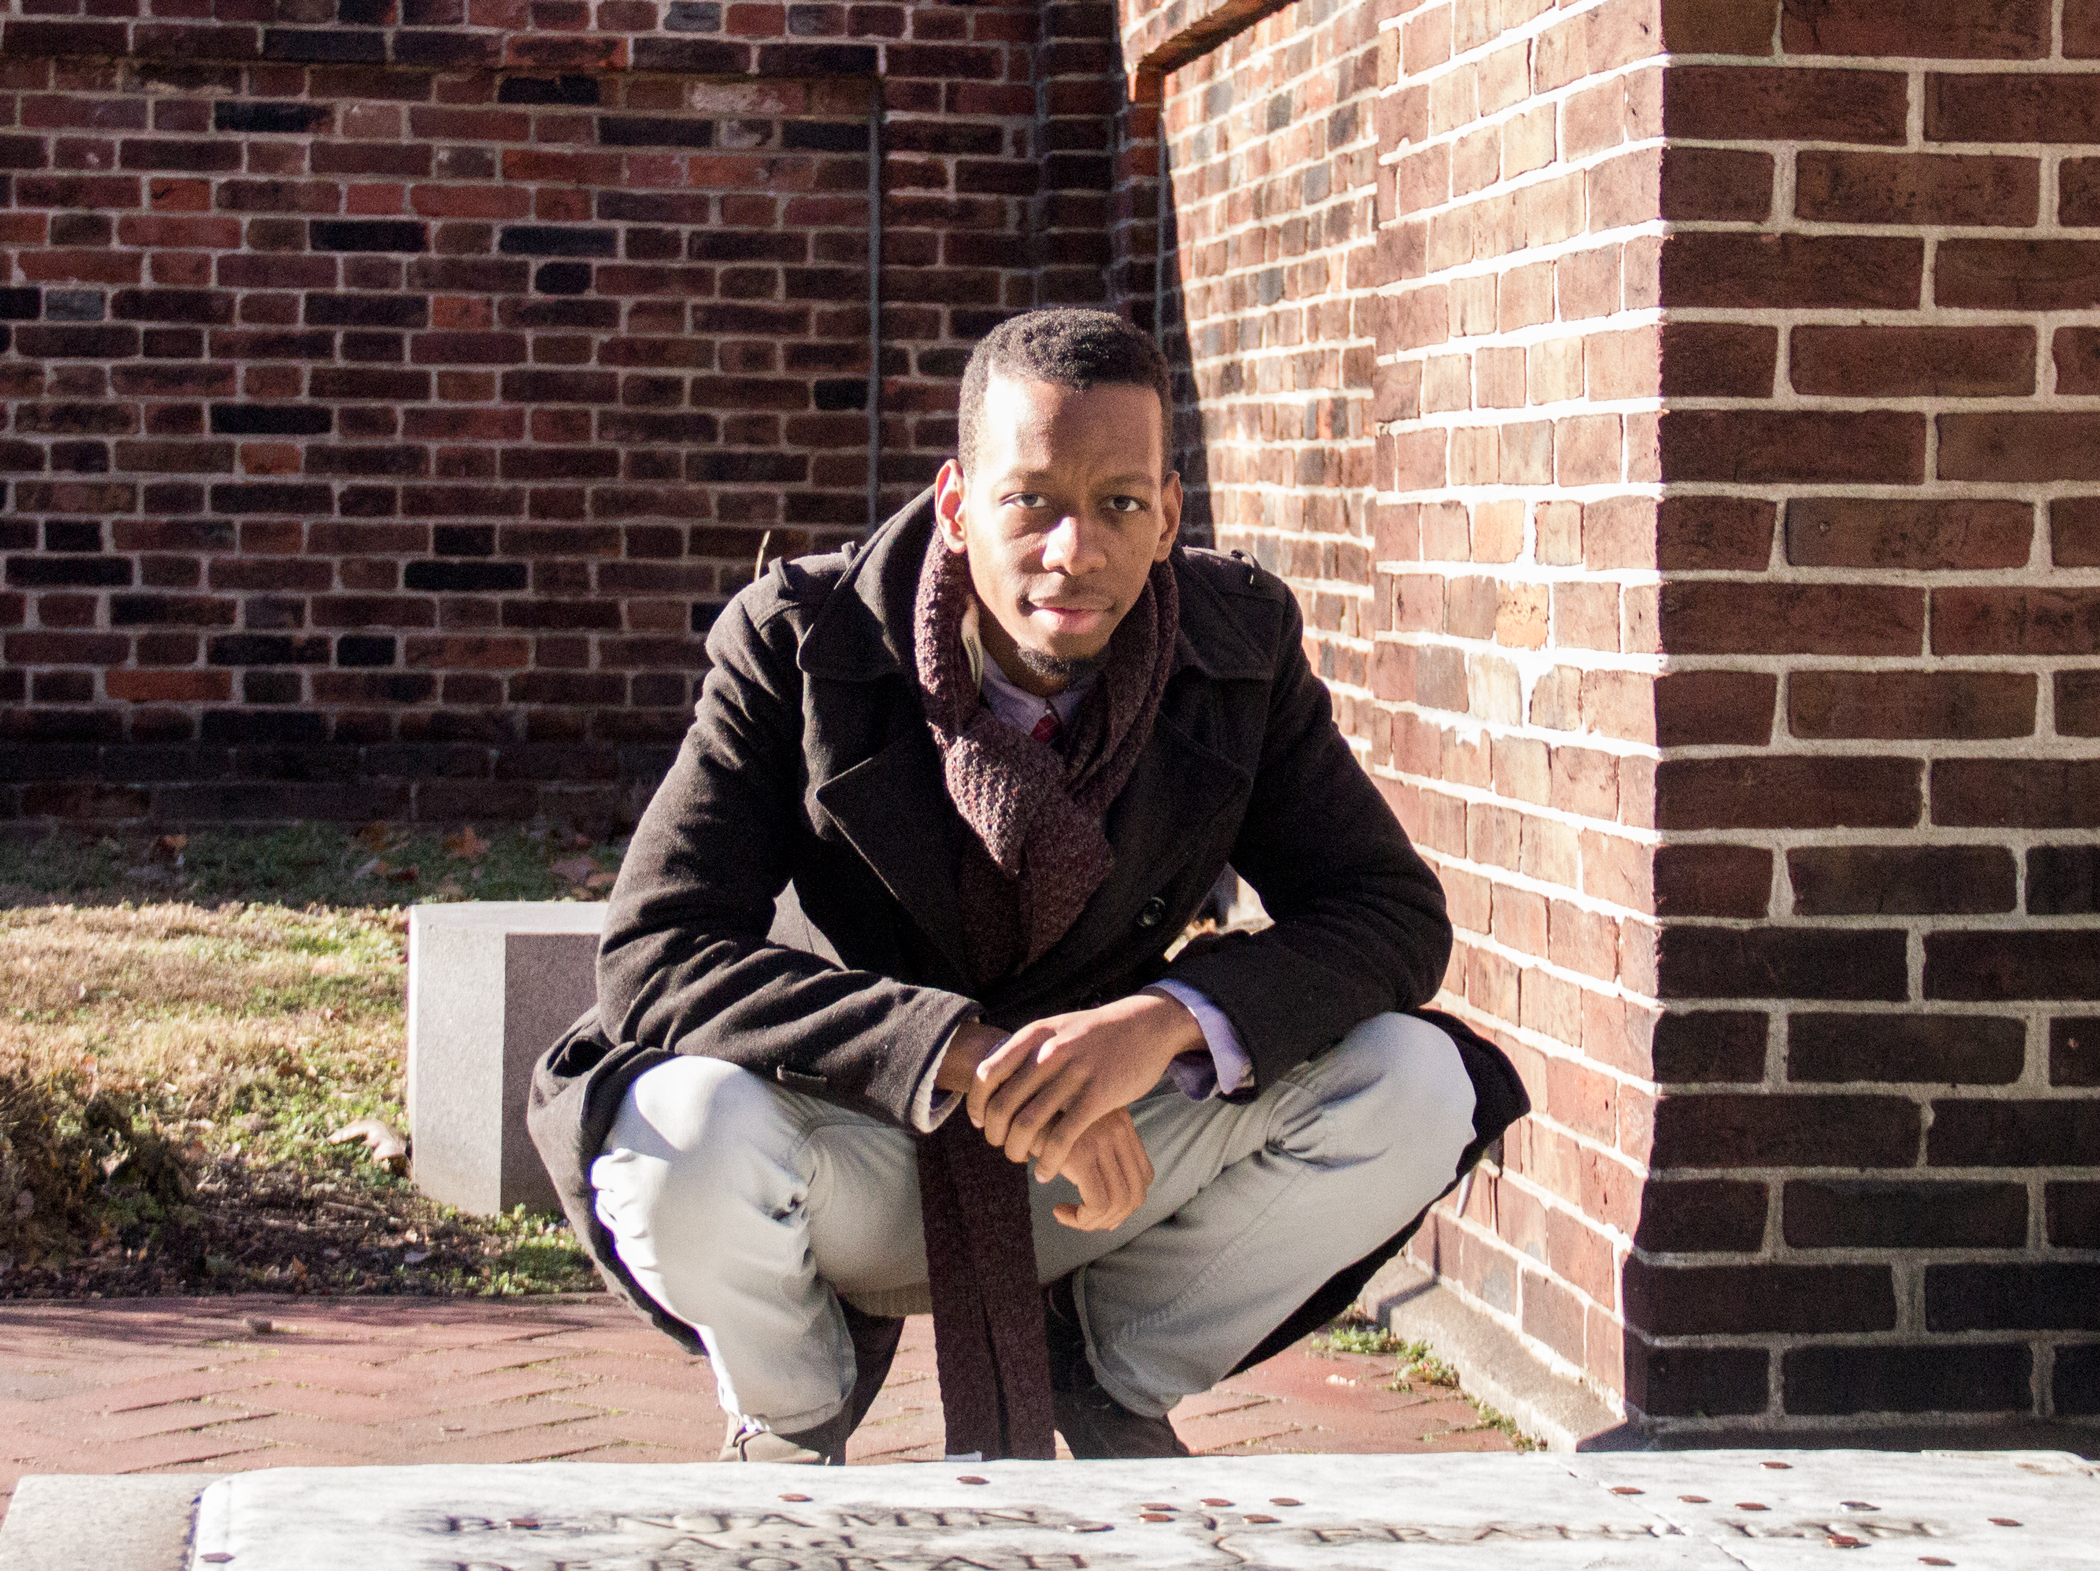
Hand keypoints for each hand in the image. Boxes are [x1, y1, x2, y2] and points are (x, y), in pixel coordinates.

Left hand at [967, 991, 1203, 1179]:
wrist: (1145, 1025)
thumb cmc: (1096, 1033)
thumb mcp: (1056, 1029)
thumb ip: (1028, 1049)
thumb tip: (994, 1073)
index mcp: (1035, 1036)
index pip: (987, 1074)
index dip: (977, 1103)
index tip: (980, 1121)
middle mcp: (1049, 1053)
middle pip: (1003, 1105)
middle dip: (995, 1134)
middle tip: (1000, 1146)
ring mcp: (1073, 1075)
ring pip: (1027, 1125)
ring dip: (1016, 1150)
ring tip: (1019, 1159)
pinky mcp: (1097, 1097)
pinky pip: (1061, 1138)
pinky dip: (1048, 1161)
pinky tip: (1046, 1172)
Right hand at [1048, 1107, 1152, 1230]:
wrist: (1010, 1094)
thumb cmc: (1036, 1114)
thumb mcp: (1073, 1125)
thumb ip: (1092, 1149)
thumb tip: (1106, 1205)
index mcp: (1122, 1124)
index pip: (1144, 1176)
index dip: (1126, 1202)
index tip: (1097, 1210)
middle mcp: (1118, 1131)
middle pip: (1135, 1194)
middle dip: (1112, 1219)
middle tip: (1084, 1221)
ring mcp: (1102, 1142)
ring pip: (1117, 1204)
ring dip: (1093, 1222)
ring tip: (1068, 1216)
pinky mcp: (1081, 1155)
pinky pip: (1095, 1205)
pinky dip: (1080, 1219)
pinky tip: (1058, 1211)